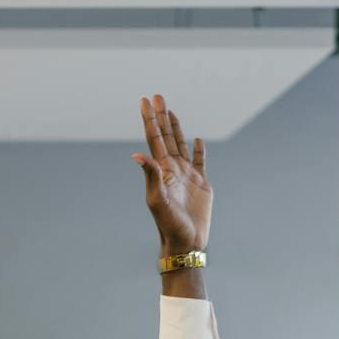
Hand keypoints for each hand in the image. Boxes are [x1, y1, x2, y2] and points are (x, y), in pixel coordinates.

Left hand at [132, 94, 210, 255]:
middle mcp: (173, 169)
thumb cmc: (168, 224)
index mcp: (161, 170)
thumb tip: (136, 154)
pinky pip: (200, 161)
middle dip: (161, 116)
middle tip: (156, 96)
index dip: (150, 119)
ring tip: (171, 111)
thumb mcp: (156, 199)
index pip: (154, 138)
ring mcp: (187, 176)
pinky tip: (197, 139)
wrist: (185, 242)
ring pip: (181, 144)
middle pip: (166, 136)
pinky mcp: (201, 184)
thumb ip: (150, 175)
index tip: (145, 99)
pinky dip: (199, 149)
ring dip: (175, 127)